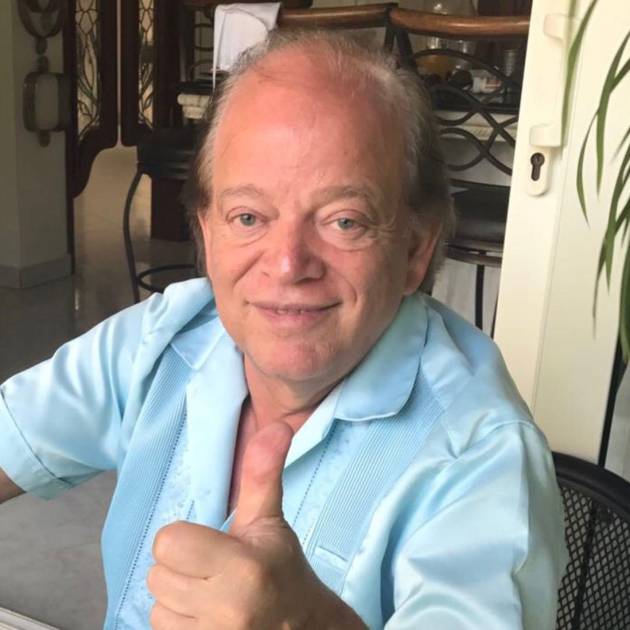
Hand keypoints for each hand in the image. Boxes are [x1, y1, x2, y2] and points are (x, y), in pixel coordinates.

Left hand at [147, 422, 366, 628]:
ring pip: (157, 605)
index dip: (186, 539)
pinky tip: (206, 615)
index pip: (169, 542)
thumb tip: (278, 425)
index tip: (211, 543)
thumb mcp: (271, 520)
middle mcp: (224, 609)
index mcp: (242, 568)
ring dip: (179, 597)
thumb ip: (263, 472)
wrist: (302, 628)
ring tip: (212, 593)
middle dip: (181, 566)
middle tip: (213, 567)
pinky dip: (179, 621)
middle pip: (158, 574)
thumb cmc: (282, 570)